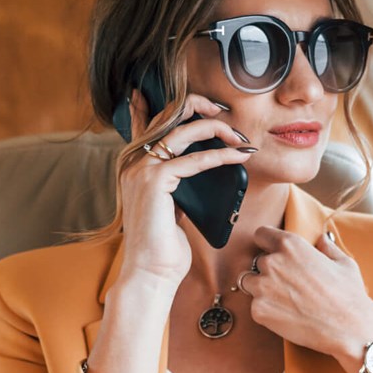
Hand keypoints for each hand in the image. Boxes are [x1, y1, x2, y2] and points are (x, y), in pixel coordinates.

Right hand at [116, 90, 255, 286]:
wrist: (150, 272)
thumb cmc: (163, 243)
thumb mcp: (169, 202)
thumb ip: (175, 179)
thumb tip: (198, 163)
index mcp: (132, 161)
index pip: (146, 117)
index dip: (174, 100)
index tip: (204, 101)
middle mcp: (131, 159)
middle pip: (169, 113)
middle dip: (203, 108)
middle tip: (228, 117)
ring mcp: (140, 168)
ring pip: (183, 130)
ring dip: (218, 129)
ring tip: (240, 138)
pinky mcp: (154, 181)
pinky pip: (194, 159)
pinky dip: (220, 156)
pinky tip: (238, 156)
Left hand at [241, 226, 372, 371]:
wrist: (348, 328)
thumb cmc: (348, 294)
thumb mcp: (344, 263)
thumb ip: (327, 248)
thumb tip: (322, 240)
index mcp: (291, 245)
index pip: (261, 234)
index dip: (267, 243)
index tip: (272, 252)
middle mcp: (272, 262)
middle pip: (256, 261)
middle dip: (268, 271)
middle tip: (288, 284)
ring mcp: (262, 287)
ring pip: (250, 283)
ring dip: (261, 289)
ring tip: (285, 300)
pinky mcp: (259, 310)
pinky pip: (255, 306)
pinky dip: (266, 310)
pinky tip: (287, 314)